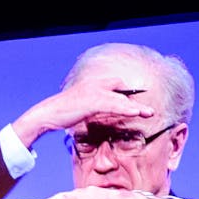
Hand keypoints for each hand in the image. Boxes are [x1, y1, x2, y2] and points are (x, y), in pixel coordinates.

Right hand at [11, 74, 154, 146]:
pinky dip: (125, 108)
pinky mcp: (91, 100)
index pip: (116, 84)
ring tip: (149, 113)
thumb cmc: (65, 113)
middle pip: (121, 89)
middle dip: (136, 98)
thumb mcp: (83, 109)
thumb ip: (96, 108)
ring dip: (135, 107)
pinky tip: (135, 112)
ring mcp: (93, 91)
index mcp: (94, 85)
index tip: (139, 104)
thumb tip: (107, 113)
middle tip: (149, 110)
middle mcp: (95, 84)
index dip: (129, 92)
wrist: (49, 114)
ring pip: (120, 98)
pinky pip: (113, 104)